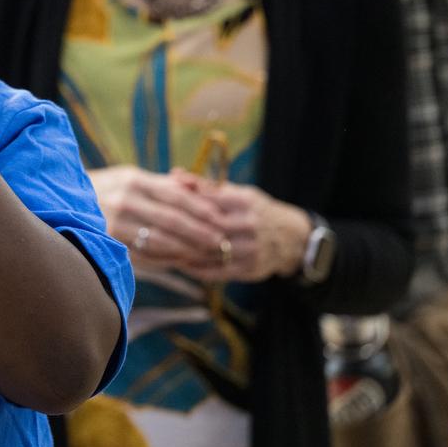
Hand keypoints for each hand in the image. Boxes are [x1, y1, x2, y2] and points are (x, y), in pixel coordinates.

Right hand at [89, 165, 228, 270]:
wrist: (66, 201)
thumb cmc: (110, 189)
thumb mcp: (134, 178)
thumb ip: (166, 185)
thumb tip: (200, 188)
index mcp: (133, 180)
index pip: (174, 195)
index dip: (200, 208)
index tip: (220, 219)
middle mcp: (123, 200)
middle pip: (170, 219)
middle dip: (199, 232)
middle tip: (220, 242)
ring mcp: (114, 223)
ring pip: (158, 240)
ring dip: (186, 249)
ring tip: (205, 254)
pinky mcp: (108, 243)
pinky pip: (143, 255)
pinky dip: (166, 260)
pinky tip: (182, 262)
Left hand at [172, 169, 310, 282]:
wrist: (292, 238)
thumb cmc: (253, 210)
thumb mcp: (237, 193)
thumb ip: (205, 186)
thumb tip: (174, 174)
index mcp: (244, 201)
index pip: (209, 200)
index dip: (183, 202)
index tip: (160, 203)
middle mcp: (249, 225)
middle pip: (209, 227)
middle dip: (182, 229)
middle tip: (155, 229)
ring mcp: (251, 249)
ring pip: (211, 251)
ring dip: (185, 251)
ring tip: (161, 248)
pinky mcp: (250, 269)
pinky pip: (218, 271)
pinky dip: (196, 268)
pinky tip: (179, 263)